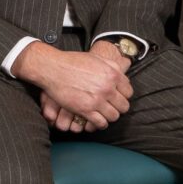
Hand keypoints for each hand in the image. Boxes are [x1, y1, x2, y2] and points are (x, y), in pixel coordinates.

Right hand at [15, 41, 130, 129]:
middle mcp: (107, 88)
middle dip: (118, 107)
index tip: (117, 97)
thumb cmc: (73, 62)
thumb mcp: (97, 59)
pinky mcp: (85, 110)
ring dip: (109, 116)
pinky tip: (96, 120)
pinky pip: (100, 123)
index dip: (123, 96)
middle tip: (111, 107)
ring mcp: (97, 100)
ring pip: (113, 116)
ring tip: (103, 114)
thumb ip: (112, 66)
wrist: (53, 68)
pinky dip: (100, 124)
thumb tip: (122, 74)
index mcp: (112, 74)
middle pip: (123, 106)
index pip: (128, 92)